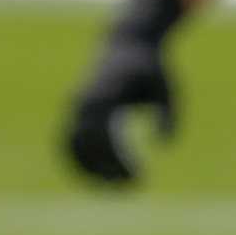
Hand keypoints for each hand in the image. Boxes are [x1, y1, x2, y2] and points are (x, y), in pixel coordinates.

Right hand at [63, 25, 174, 183]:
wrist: (126, 44)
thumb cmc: (150, 68)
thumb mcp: (166, 88)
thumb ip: (168, 114)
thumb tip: (165, 145)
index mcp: (106, 95)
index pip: (105, 137)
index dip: (118, 161)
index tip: (138, 177)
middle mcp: (84, 101)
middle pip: (87, 145)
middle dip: (105, 170)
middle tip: (130, 188)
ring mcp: (75, 105)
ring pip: (72, 146)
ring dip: (88, 170)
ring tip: (112, 190)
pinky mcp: (74, 110)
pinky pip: (67, 141)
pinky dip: (76, 161)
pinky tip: (94, 179)